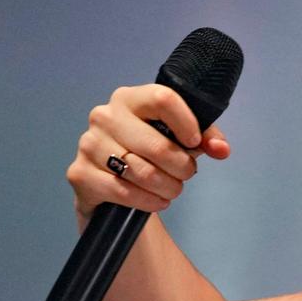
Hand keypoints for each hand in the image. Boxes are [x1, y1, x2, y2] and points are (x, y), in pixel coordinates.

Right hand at [67, 82, 231, 223]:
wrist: (113, 186)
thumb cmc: (149, 155)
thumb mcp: (180, 141)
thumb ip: (204, 139)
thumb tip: (221, 149)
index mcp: (129, 99)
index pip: (163, 98)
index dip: (187, 123)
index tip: (195, 142)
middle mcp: (104, 116)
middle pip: (158, 145)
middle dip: (182, 168)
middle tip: (186, 174)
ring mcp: (89, 144)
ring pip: (143, 172)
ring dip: (168, 188)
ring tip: (171, 189)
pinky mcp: (80, 173)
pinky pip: (124, 191)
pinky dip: (148, 201)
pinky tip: (156, 201)